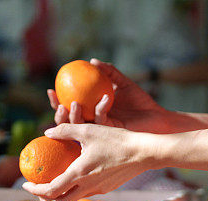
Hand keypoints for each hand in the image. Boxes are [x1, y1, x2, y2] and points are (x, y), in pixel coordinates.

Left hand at [22, 123, 152, 200]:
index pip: (51, 190)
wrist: (144, 153)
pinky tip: (79, 176)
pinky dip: (77, 188)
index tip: (26, 185)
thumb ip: (65, 130)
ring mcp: (100, 188)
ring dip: (62, 194)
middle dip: (46, 197)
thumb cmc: (117, 140)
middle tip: (38, 189)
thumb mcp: (88, 130)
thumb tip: (47, 132)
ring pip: (75, 197)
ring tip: (55, 184)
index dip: (35, 190)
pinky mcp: (109, 187)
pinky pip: (88, 191)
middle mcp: (88, 185)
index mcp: (80, 173)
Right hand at [47, 58, 169, 132]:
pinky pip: (103, 121)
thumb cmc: (140, 100)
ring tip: (73, 103)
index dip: (56, 101)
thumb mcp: (123, 83)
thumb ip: (109, 72)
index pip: (69, 107)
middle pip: (70, 122)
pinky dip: (101, 108)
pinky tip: (105, 98)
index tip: (51, 89)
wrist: (157, 116)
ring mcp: (103, 129)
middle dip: (59, 115)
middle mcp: (95, 122)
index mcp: (92, 110)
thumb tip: (92, 61)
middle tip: (59, 103)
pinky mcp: (113, 133)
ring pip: (82, 126)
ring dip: (75, 116)